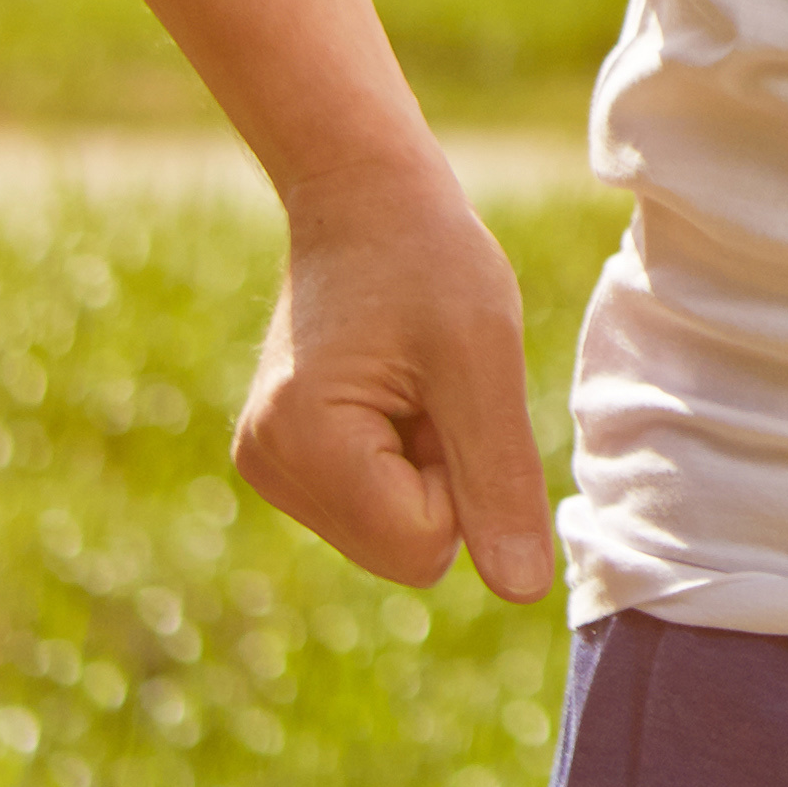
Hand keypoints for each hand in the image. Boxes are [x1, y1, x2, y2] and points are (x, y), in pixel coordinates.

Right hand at [233, 157, 560, 598]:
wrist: (363, 196)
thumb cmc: (429, 259)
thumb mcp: (484, 357)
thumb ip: (499, 479)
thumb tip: (522, 591)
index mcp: (302, 442)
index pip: (425, 546)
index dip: (463, 478)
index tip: (446, 392)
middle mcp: (266, 466)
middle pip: (405, 551)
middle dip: (440, 478)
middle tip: (430, 384)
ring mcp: (265, 466)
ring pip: (391, 534)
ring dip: (422, 468)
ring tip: (410, 381)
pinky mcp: (279, 458)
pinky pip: (372, 506)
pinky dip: (399, 459)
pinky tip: (389, 390)